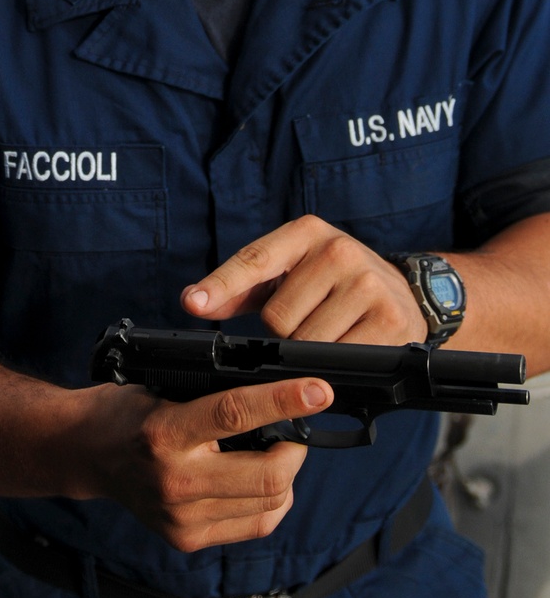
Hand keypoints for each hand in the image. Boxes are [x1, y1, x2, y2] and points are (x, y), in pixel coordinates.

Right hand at [77, 373, 332, 551]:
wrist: (85, 453)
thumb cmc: (127, 411)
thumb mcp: (161, 387)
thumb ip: (211, 397)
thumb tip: (277, 397)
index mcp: (164, 432)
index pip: (235, 413)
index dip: (284, 401)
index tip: (319, 392)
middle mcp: (174, 480)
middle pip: (267, 474)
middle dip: (296, 449)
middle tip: (296, 429)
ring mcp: (182, 517)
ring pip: (270, 502)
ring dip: (286, 474)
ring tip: (274, 452)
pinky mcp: (187, 539)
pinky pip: (255, 524)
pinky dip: (271, 500)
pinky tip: (260, 480)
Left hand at [181, 215, 427, 344]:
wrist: (406, 292)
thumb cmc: (332, 285)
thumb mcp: (288, 274)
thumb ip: (239, 288)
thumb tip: (193, 301)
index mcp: (306, 232)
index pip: (254, 261)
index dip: (221, 286)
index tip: (193, 303)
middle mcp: (338, 250)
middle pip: (276, 318)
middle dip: (284, 332)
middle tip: (310, 319)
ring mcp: (367, 283)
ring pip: (305, 342)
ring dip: (309, 350)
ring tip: (331, 330)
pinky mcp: (389, 318)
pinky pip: (337, 359)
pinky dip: (334, 365)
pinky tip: (349, 344)